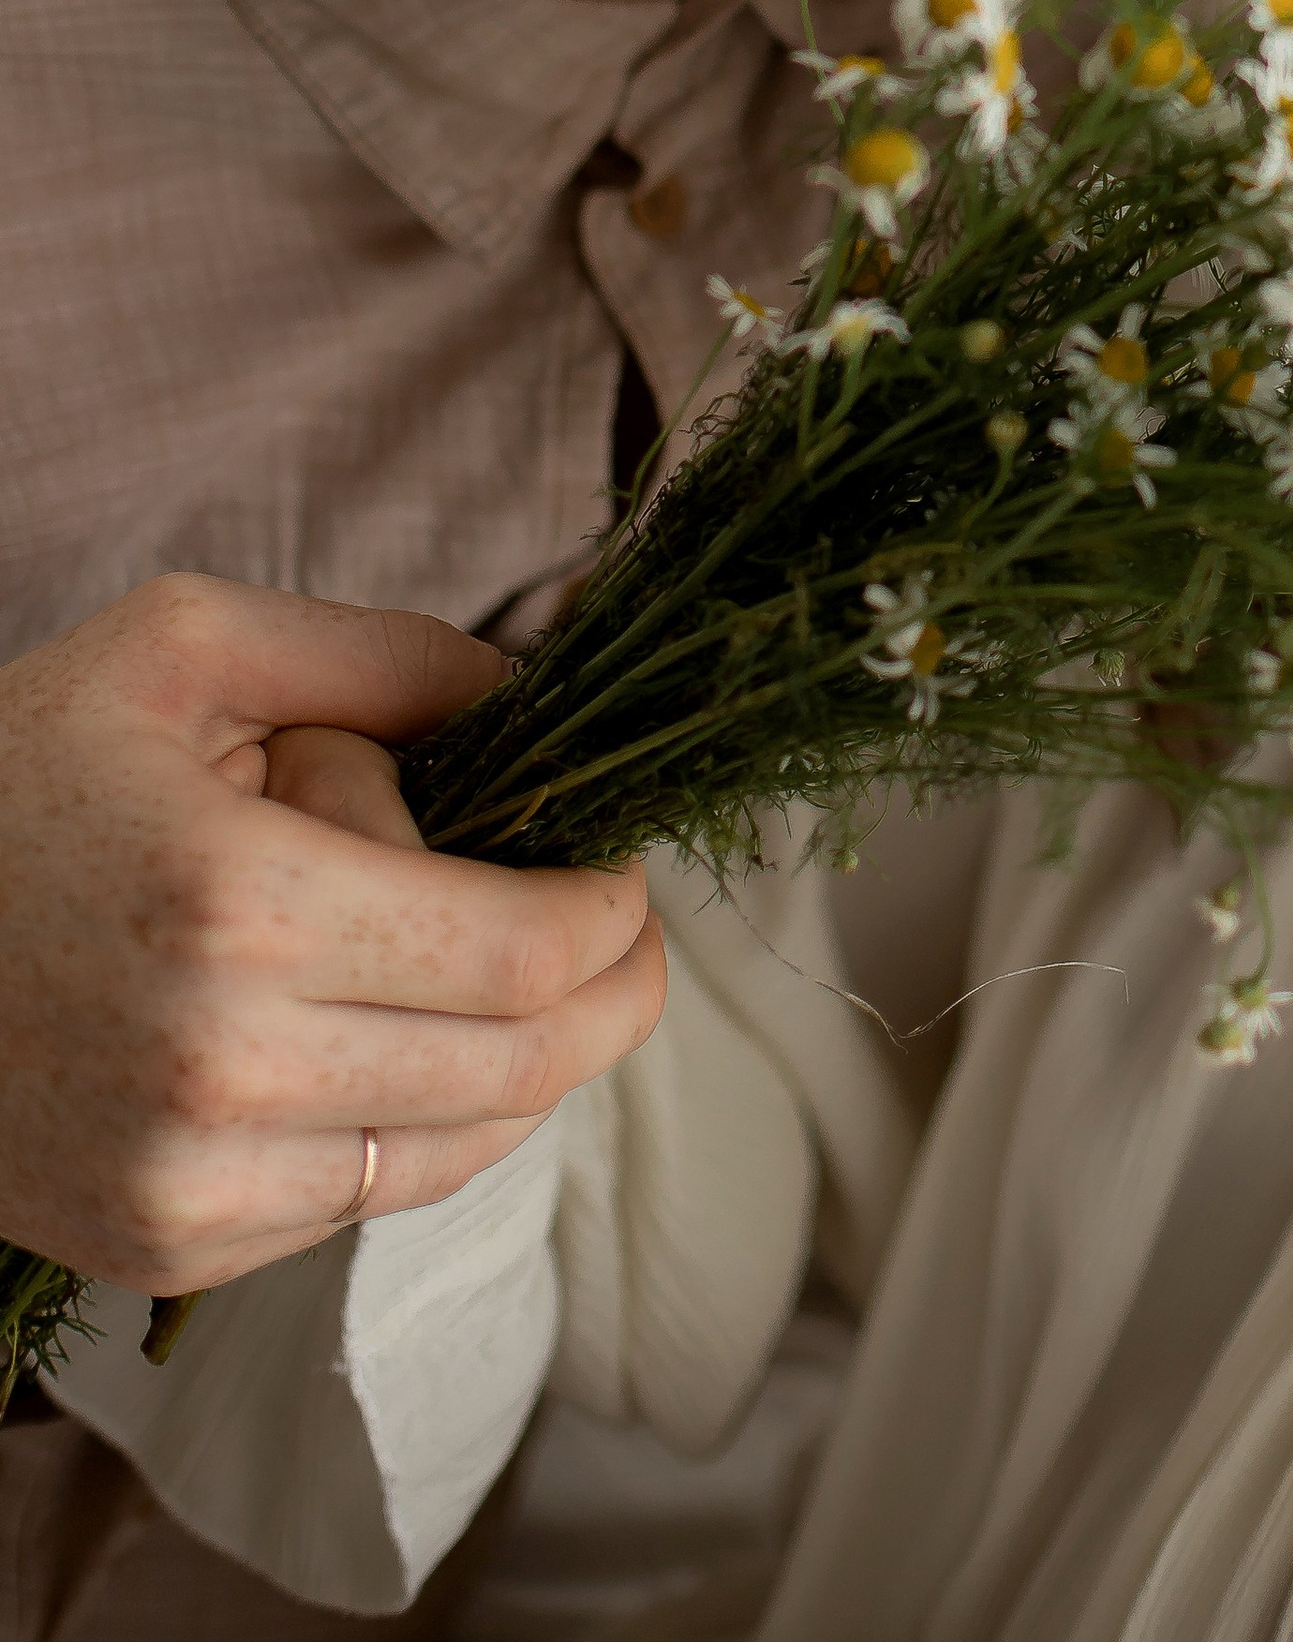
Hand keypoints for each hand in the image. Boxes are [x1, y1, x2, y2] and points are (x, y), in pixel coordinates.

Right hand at [0, 574, 664, 1297]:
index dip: (614, 916)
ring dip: (522, 1063)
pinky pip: (363, 1201)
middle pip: (522, 1068)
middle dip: (609, 993)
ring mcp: (191, 1184)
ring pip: (461, 1151)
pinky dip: (415, 1125)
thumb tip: (538, 686)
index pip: (523, 954)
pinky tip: (385, 1035)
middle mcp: (224, 1070)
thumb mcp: (184, 645)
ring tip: (500, 968)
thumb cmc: (11, 774)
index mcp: (242, 907)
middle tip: (622, 930)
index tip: (628, 869)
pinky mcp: (164, 1250)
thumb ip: (380, 656)